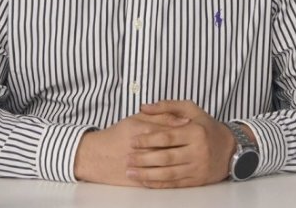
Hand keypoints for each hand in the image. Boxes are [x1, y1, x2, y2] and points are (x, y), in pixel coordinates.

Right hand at [74, 112, 189, 185]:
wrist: (95, 156)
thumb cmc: (118, 134)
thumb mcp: (136, 119)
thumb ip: (159, 115)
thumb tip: (183, 119)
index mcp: (138, 129)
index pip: (167, 129)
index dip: (183, 129)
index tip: (196, 128)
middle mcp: (138, 146)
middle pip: (168, 147)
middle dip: (185, 147)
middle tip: (200, 145)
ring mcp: (137, 163)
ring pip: (164, 165)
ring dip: (180, 163)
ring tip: (191, 158)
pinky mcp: (136, 178)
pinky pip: (156, 179)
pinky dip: (170, 177)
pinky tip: (179, 172)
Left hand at [126, 100, 237, 188]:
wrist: (231, 148)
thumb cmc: (206, 127)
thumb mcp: (191, 109)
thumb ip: (167, 106)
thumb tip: (144, 107)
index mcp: (195, 132)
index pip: (167, 137)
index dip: (148, 140)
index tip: (133, 141)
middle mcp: (198, 151)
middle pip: (166, 157)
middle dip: (144, 159)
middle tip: (128, 158)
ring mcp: (198, 168)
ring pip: (168, 174)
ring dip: (147, 174)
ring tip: (130, 172)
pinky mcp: (197, 181)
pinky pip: (174, 184)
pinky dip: (158, 184)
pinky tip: (144, 181)